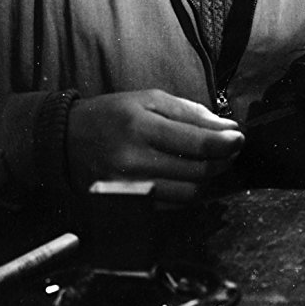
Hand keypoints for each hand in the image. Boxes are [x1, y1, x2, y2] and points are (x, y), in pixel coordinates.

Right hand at [65, 89, 243, 202]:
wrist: (64, 142)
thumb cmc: (111, 115)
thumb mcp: (148, 99)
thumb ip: (189, 112)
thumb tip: (225, 127)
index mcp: (140, 127)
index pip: (197, 143)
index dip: (226, 143)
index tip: (240, 137)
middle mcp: (134, 161)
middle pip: (197, 171)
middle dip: (223, 161)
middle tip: (231, 150)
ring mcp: (129, 188)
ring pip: (188, 194)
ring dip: (208, 179)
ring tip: (212, 162)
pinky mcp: (127, 205)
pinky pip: (171, 205)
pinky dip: (188, 192)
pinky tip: (190, 176)